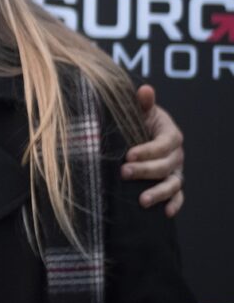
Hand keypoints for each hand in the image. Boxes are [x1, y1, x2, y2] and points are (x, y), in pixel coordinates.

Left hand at [121, 84, 183, 216]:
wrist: (140, 132)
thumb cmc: (138, 120)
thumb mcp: (140, 110)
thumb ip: (143, 102)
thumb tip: (145, 89)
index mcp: (171, 135)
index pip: (163, 144)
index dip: (148, 150)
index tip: (128, 154)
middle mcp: (176, 154)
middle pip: (166, 165)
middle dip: (145, 170)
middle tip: (124, 172)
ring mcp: (176, 171)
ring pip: (173, 184)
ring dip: (159, 192)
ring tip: (142, 200)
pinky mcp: (172, 183)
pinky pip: (178, 196)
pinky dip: (174, 205)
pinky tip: (165, 213)